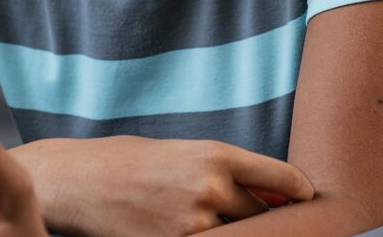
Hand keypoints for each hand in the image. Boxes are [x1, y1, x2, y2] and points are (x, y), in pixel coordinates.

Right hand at [30, 135, 314, 236]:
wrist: (76, 181)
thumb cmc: (128, 162)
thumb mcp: (182, 153)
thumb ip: (225, 172)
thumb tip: (271, 196)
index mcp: (215, 155)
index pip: (281, 177)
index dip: (300, 192)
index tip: (307, 198)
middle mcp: (210, 188)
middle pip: (261, 215)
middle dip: (261, 218)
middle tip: (254, 216)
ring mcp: (193, 224)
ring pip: (240, 236)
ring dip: (235, 233)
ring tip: (209, 218)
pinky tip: (197, 231)